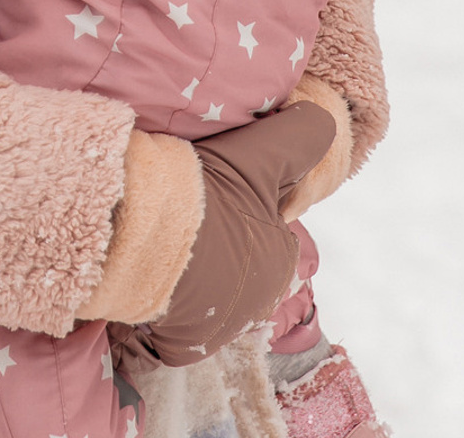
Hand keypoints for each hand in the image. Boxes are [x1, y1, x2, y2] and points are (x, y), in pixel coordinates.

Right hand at [133, 99, 335, 366]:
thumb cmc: (203, 195)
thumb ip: (298, 137)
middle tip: (179, 208)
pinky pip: (179, 321)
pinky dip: (167, 302)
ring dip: (190, 270)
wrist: (138, 236)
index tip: (208, 185)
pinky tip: (149, 272)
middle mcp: (259, 299)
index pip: (267, 224)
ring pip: (210, 290)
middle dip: (218, 240)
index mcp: (281, 255)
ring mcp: (220, 327)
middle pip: (240, 259)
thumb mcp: (258, 153)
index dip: (239, 199)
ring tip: (156, 236)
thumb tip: (326, 118)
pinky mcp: (182, 344)